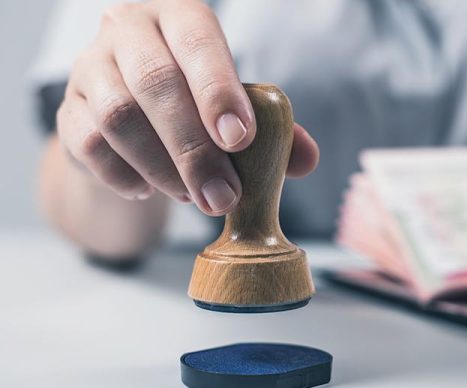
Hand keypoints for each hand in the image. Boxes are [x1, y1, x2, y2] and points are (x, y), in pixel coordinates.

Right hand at [56, 0, 318, 215]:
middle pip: (155, 83)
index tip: (239, 139)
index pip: (198, 41)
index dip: (218, 89)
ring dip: (162, 168)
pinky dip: (125, 176)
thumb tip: (306, 159)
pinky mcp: (67, 109)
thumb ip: (273, 131)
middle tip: (222, 196)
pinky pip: (90, 145)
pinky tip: (151, 191)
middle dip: (194, 148)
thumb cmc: (197, 105)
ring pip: (119, 116)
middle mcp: (130, 31)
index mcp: (180, 18)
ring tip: (193, 198)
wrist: (135, 119)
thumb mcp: (236, 108)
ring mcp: (91, 67)